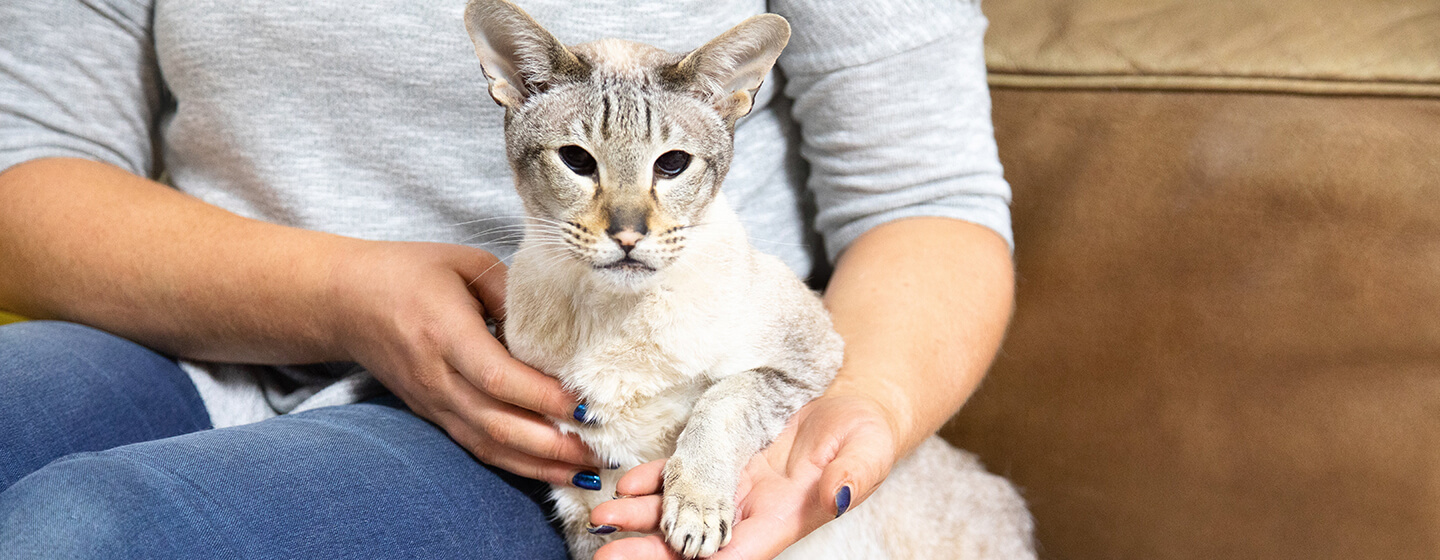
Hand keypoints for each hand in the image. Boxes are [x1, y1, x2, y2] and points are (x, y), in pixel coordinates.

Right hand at [328, 240, 602, 484]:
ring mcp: (433, 402)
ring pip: (489, 446)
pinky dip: (517, 463)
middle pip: (497, 424)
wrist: (345, 300)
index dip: (543, 397)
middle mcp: (438, 377)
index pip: (498, 378)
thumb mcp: (465, 264)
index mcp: (445, 334)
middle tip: (602, 450)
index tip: (585, 406)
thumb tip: (559, 327)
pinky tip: (551, 470)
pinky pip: (478, 447)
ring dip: (541, 464)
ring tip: (587, 471)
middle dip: (553, 445)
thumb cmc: (408, 272)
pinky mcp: (434, 415)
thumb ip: (512, 294)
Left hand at [588, 395, 898, 559]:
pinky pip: (679, 475)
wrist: (851, 405)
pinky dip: (651, 480)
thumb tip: (843, 496)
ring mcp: (731, 486)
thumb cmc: (864, 434)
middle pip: (693, 541)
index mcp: (781, 520)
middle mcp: (750, 511)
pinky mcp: (720, 458)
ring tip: (602, 516)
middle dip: (650, 550)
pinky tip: (626, 481)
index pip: (735, 553)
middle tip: (605, 552)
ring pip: (678, 511)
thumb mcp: (868, 452)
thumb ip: (855, 476)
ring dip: (640, 516)